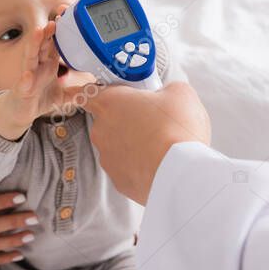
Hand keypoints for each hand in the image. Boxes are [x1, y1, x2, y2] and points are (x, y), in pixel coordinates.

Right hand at [0, 0, 112, 139]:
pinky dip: (25, 79)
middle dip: (48, 31)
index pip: (54, 42)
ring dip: (34, 44)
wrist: (20, 111)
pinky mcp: (22, 90)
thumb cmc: (40, 96)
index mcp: (48, 62)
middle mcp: (37, 64)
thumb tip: (99, 88)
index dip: (60, 30)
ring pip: (30, 57)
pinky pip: (24, 84)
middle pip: (42, 44)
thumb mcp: (65, 94)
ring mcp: (28, 75)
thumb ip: (80, 90)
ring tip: (39, 32)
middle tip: (56, 18)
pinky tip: (28, 75)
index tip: (68, 16)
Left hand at [81, 81, 210, 204]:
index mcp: (109, 103)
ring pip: (116, 145)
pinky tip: (158, 162)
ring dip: (133, 143)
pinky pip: (126, 167)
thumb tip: (165, 96)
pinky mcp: (118, 180)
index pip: (85, 93)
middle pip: (107, 120)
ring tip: (160, 144)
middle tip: (151, 119)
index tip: (102, 94)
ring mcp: (107, 157)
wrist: (183, 171)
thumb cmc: (177, 128)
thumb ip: (163, 89)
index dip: (94, 93)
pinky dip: (139, 165)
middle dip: (126, 118)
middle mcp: (101, 130)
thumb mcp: (178, 92)